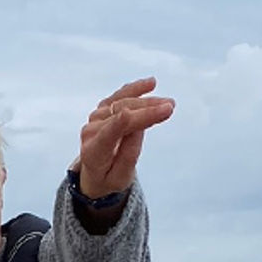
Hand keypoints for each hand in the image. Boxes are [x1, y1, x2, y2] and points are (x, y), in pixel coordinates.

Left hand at [73, 77, 175, 198]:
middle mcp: (90, 131)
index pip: (112, 132)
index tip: (144, 113)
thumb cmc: (108, 178)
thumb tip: (139, 127)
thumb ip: (128, 154)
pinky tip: (151, 83)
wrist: (94, 174)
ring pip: (122, 103)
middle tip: (170, 107)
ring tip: (168, 103)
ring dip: (146, 101)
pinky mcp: (102, 110)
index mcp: (93, 152)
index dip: (130, 120)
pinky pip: (119, 96)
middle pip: (120, 114)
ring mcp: (95, 118)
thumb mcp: (120, 178)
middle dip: (146, 110)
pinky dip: (135, 89)